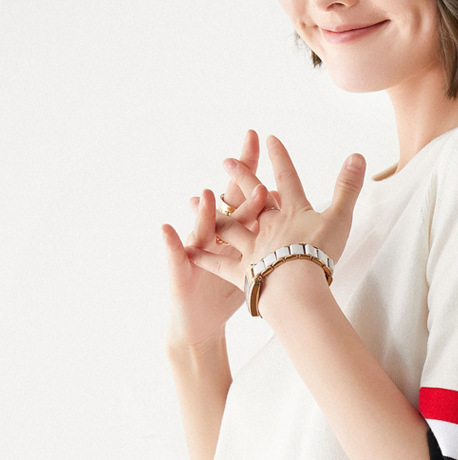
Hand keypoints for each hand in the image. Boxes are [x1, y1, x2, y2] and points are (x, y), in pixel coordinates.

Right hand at [163, 130, 262, 349]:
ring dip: (203, 213)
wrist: (203, 321)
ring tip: (202, 196)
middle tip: (233, 157)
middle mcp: (220, 236)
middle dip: (232, 181)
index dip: (254, 169)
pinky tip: (167, 230)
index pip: (249, 193)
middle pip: (229, 203)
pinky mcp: (184, 272)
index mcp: (240, 231)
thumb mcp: (257, 264)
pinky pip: (178, 258)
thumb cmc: (232, 293)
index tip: (260, 138)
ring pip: (204, 229)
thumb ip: (278, 231)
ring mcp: (202, 253)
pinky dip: (173, 245)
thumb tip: (289, 203)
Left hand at [186, 134, 365, 295]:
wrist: (296, 286)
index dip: (279, 159)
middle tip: (227, 161)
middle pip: (253, 198)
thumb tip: (358, 155)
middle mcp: (268, 226)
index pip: (286, 179)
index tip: (269, 139)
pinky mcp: (243, 272)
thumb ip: (348, 188)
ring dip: (213, 213)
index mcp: (292, 213)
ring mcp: (253, 248)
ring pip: (229, 227)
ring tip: (194, 200)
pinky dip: (204, 257)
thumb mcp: (339, 218)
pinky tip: (188, 249)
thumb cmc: (319, 253)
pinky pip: (219, 264)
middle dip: (241, 178)